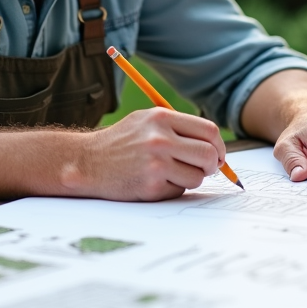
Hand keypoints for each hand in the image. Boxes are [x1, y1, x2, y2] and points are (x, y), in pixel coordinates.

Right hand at [71, 108, 226, 200]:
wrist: (88, 162)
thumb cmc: (121, 142)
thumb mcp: (146, 121)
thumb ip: (179, 128)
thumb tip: (215, 146)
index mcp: (161, 117)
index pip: (209, 131)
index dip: (218, 145)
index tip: (218, 154)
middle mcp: (160, 138)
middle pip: (209, 155)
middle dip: (213, 165)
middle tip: (205, 169)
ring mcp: (156, 163)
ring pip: (197, 176)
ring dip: (190, 178)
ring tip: (170, 173)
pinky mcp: (151, 186)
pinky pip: (179, 190)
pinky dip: (172, 188)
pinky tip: (153, 181)